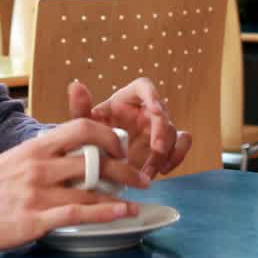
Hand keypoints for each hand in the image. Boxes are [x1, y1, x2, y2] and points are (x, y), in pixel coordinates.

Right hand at [0, 118, 149, 250]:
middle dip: (125, 168)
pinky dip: (106, 213)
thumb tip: (78, 154)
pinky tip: (122, 213)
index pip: (82, 128)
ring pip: (91, 188)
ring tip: (137, 198)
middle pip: (95, 159)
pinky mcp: (33, 220)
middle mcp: (40, 165)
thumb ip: (46, 155)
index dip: (109, 135)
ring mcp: (37, 193)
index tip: (122, 146)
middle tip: (141, 177)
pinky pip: (78, 214)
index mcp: (36, 146)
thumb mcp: (17, 158)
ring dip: (121, 193)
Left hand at [68, 78, 192, 178]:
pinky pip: (182, 144)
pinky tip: (162, 170)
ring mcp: (159, 128)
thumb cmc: (92, 139)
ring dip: (165, 152)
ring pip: (174, 132)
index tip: (155, 111)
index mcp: (128, 99)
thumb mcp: (84, 126)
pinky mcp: (167, 144)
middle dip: (162, 132)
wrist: (98, 164)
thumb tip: (76, 85)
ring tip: (148, 172)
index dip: (153, 96)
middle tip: (156, 150)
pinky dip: (177, 157)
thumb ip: (80, 108)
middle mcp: (146, 110)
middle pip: (163, 113)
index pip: (145, 87)